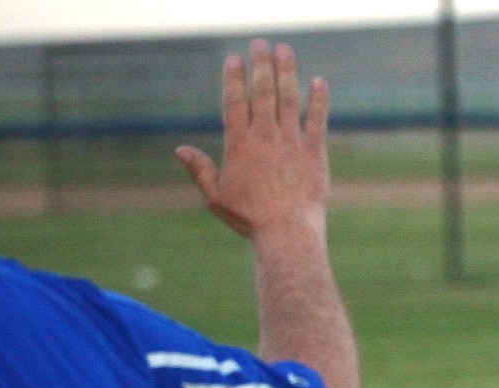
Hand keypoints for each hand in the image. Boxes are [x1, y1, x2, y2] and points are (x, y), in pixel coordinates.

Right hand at [175, 39, 328, 239]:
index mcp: (239, 145)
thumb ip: (200, 170)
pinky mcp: (314, 152)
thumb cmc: (250, 218)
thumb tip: (180, 149)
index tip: (234, 59)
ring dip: (287, 71)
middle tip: (260, 43)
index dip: (234, 78)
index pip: (235, 102)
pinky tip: (318, 81)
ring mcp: (291, 142)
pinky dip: (318, 99)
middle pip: (262, 91)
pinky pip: (317, 119)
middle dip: (261, 64)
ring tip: (285, 49)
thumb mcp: (216, 196)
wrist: (287, 232)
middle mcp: (265, 137)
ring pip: (288, 98)